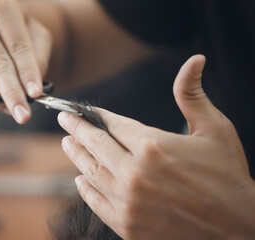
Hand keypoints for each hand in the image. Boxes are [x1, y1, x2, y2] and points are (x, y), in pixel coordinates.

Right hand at [0, 0, 51, 123]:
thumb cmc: (9, 26)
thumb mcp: (32, 29)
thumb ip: (39, 54)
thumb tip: (33, 87)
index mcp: (2, 9)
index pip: (18, 46)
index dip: (28, 72)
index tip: (35, 94)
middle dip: (11, 93)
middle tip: (23, 116)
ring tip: (8, 107)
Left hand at [58, 55, 254, 238]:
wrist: (238, 226)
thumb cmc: (227, 175)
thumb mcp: (214, 129)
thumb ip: (192, 95)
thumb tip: (194, 61)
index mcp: (152, 146)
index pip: (113, 125)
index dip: (95, 116)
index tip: (81, 110)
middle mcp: (134, 173)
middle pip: (95, 145)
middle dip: (76, 130)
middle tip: (64, 121)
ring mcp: (128, 201)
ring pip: (91, 172)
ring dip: (76, 156)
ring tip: (67, 144)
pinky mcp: (128, 225)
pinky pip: (96, 202)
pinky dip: (85, 189)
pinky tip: (79, 179)